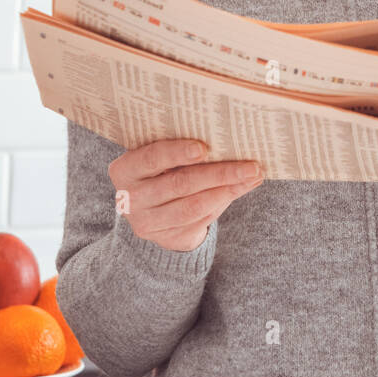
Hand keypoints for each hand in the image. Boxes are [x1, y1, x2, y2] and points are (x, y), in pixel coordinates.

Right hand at [108, 139, 264, 251]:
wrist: (152, 210)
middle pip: (179, 184)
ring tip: (252, 176)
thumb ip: (188, 149)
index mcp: (125, 170)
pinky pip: (200, 219)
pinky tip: (242, 188)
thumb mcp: (163, 158)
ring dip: (227, 189)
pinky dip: (224, 201)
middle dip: (219, 173)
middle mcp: (131, 198)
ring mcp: (147, 222)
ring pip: (193, 206)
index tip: (204, 148)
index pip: (152, 158)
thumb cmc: (162, 170)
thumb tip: (232, 139)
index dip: (177, 153)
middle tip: (250, 165)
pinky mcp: (166, 237)